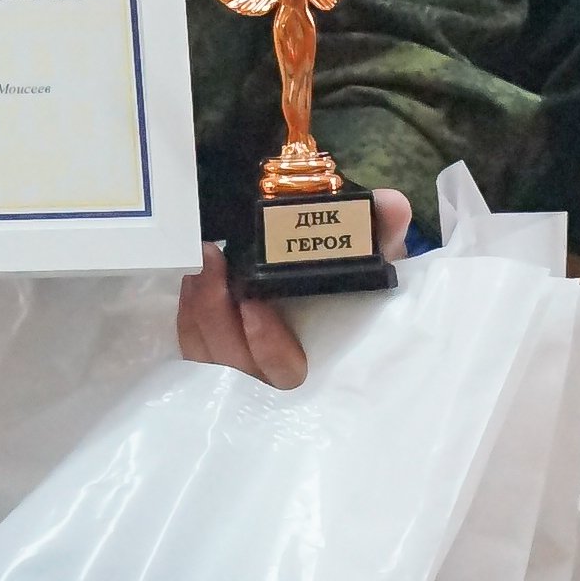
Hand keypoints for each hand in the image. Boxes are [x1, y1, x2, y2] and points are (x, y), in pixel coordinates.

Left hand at [176, 189, 411, 388]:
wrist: (339, 289)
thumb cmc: (354, 285)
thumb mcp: (374, 261)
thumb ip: (381, 235)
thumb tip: (392, 203)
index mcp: (319, 361)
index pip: (286, 371)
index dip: (268, 346)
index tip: (254, 307)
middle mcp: (275, 377)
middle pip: (235, 364)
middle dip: (217, 317)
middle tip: (213, 264)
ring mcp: (242, 371)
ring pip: (208, 355)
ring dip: (199, 308)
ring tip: (200, 262)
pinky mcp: (217, 357)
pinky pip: (193, 346)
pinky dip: (188, 314)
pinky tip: (191, 278)